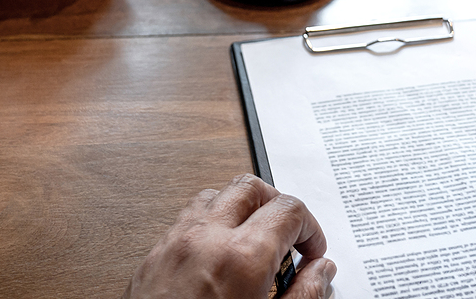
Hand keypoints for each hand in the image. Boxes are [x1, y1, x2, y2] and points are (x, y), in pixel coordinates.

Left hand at [121, 174, 335, 298]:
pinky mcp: (155, 254)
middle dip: (277, 205)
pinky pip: (189, 217)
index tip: (311, 253)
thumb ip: (305, 297)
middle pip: (251, 188)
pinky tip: (220, 255)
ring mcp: (176, 241)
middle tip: (288, 237)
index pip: (289, 210)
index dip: (311, 228)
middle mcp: (207, 238)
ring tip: (254, 242)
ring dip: (241, 209)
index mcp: (242, 256)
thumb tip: (321, 272)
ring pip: (217, 195)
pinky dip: (212, 222)